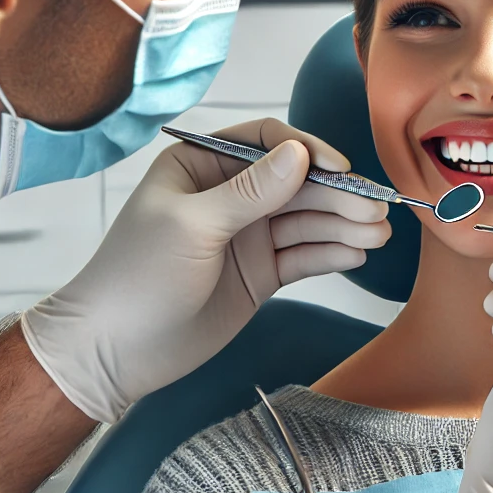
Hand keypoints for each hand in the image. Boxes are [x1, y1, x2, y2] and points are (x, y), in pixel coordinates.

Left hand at [21, 119, 390, 422]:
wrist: (114, 351)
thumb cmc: (137, 278)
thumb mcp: (193, 225)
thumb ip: (251, 191)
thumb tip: (300, 154)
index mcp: (201, 166)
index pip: (266, 141)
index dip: (308, 151)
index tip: (341, 168)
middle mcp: (228, 195)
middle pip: (296, 183)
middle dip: (337, 195)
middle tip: (375, 210)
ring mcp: (246, 236)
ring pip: (306, 221)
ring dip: (343, 225)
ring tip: (378, 235)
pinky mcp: (259, 275)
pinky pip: (303, 257)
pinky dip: (331, 254)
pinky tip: (356, 255)